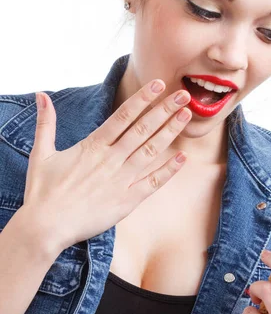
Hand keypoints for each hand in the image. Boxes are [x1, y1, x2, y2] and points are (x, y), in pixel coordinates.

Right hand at [22, 80, 192, 253]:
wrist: (44, 228)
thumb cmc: (42, 192)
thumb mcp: (42, 153)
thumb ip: (46, 122)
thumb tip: (41, 94)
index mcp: (92, 146)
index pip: (123, 116)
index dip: (142, 98)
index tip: (159, 84)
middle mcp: (110, 160)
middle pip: (142, 129)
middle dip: (164, 110)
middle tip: (183, 95)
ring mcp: (120, 181)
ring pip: (151, 151)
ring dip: (170, 132)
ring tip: (186, 116)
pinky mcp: (126, 202)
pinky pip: (152, 183)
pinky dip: (168, 171)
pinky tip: (182, 158)